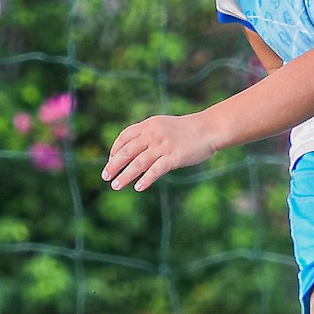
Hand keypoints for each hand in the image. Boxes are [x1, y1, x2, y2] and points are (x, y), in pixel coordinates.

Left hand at [102, 113, 217, 190]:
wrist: (208, 129)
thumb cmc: (186, 130)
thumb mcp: (164, 127)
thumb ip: (149, 136)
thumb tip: (133, 154)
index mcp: (149, 125)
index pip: (125, 136)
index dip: (115, 149)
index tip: (110, 161)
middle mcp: (153, 134)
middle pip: (127, 151)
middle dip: (114, 165)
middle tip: (105, 176)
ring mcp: (163, 146)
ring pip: (138, 162)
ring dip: (125, 176)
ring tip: (116, 186)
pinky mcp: (174, 157)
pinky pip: (156, 170)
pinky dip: (146, 179)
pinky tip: (138, 188)